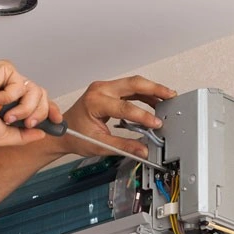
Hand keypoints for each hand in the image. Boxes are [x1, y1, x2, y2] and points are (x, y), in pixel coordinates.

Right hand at [0, 60, 61, 145]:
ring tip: (6, 115)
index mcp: (13, 102)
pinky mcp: (6, 69)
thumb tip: (42, 134)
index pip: (40, 103)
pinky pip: (20, 84)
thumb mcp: (1, 135)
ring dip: (24, 108)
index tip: (57, 121)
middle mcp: (14, 89)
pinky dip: (8, 96)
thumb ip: (22, 136)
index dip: (51, 111)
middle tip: (26, 123)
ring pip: (36, 92)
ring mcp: (10, 78)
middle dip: (38, 114)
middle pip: (43, 97)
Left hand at [53, 75, 176, 157]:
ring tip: (167, 98)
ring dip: (151, 90)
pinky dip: (143, 94)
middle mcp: (99, 90)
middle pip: (133, 83)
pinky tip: (154, 102)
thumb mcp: (100, 145)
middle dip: (154, 89)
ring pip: (133, 83)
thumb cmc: (75, 135)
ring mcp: (103, 88)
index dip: (143, 116)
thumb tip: (143, 150)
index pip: (125, 107)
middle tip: (171, 96)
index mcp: (95, 102)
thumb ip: (124, 146)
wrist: (62, 132)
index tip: (156, 123)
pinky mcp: (107, 90)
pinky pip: (129, 88)